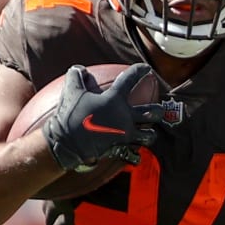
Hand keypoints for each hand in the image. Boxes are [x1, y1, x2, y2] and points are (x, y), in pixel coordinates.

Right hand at [42, 63, 164, 172]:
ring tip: (147, 132)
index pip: (131, 79)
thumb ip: (76, 76)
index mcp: (114, 99)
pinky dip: (135, 155)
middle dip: (157, 110)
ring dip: (149, 133)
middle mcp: (124, 117)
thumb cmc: (69, 115)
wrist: (66, 143)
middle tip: (155, 109)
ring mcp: (124, 135)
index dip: (140, 71)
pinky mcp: (120, 149)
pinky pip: (134, 155)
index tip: (146, 69)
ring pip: (149, 135)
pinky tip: (134, 153)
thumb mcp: (71, 91)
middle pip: (152, 112)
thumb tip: (80, 69)